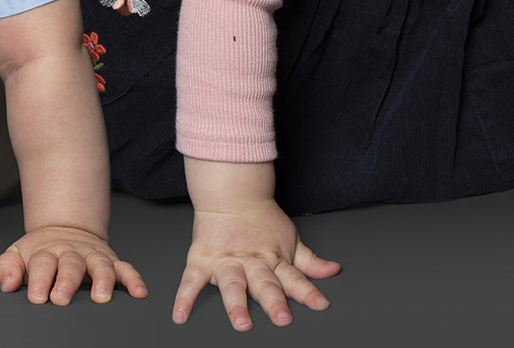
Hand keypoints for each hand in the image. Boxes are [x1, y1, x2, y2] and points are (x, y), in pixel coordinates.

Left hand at [0, 225, 146, 305]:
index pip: (42, 264)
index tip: (38, 297)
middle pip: (71, 265)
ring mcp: (92, 256)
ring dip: (102, 279)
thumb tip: (7, 283)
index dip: (40, 280)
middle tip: (62, 298)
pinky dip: (134, 279)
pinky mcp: (111, 261)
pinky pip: (125, 268)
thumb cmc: (40, 252)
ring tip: (100, 297)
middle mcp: (71, 253)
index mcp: (47, 252)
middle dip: (67, 282)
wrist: (64, 230)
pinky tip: (139, 292)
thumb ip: (6, 268)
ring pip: (100, 265)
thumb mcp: (16, 255)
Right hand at [174, 198, 338, 329]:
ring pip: (232, 284)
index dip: (308, 291)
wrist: (231, 192)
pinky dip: (184, 298)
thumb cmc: (261, 219)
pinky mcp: (202, 260)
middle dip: (273, 302)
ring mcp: (226, 262)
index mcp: (273, 259)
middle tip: (282, 318)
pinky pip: (191, 281)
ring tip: (241, 322)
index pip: (294, 278)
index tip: (320, 304)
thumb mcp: (291, 239)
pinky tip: (180, 315)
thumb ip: (309, 261)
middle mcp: (251, 262)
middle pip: (264, 284)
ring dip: (237, 303)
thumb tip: (332, 271)